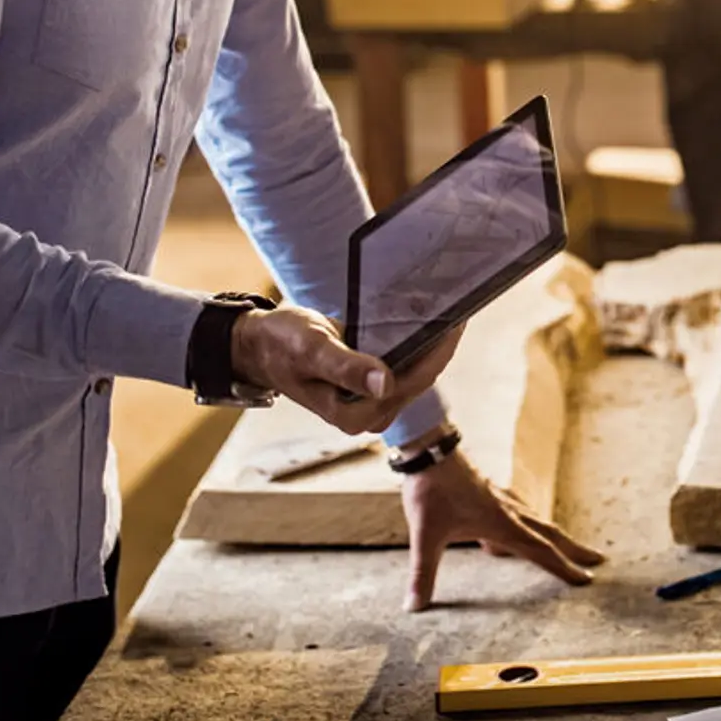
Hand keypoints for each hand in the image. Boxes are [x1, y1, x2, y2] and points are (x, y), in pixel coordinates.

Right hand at [231, 306, 461, 435]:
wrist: (260, 344)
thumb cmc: (281, 345)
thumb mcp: (312, 350)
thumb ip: (346, 368)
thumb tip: (384, 384)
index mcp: (356, 415)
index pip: (416, 381)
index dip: (441, 350)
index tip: (459, 318)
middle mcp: (368, 413)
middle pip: (421, 376)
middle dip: (441, 343)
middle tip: (461, 304)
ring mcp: (371, 400)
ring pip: (416, 369)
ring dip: (431, 341)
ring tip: (449, 306)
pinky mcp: (370, 384)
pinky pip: (404, 363)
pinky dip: (415, 341)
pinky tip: (426, 317)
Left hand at [401, 449, 607, 608]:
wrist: (428, 450)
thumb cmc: (430, 492)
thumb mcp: (425, 536)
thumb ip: (423, 573)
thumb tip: (414, 607)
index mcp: (501, 525)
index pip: (541, 551)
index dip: (564, 568)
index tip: (586, 580)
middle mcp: (508, 511)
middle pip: (550, 534)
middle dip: (574, 550)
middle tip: (598, 561)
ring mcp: (501, 499)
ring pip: (537, 520)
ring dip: (556, 535)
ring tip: (568, 545)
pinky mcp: (490, 490)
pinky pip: (519, 510)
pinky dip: (530, 520)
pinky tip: (521, 521)